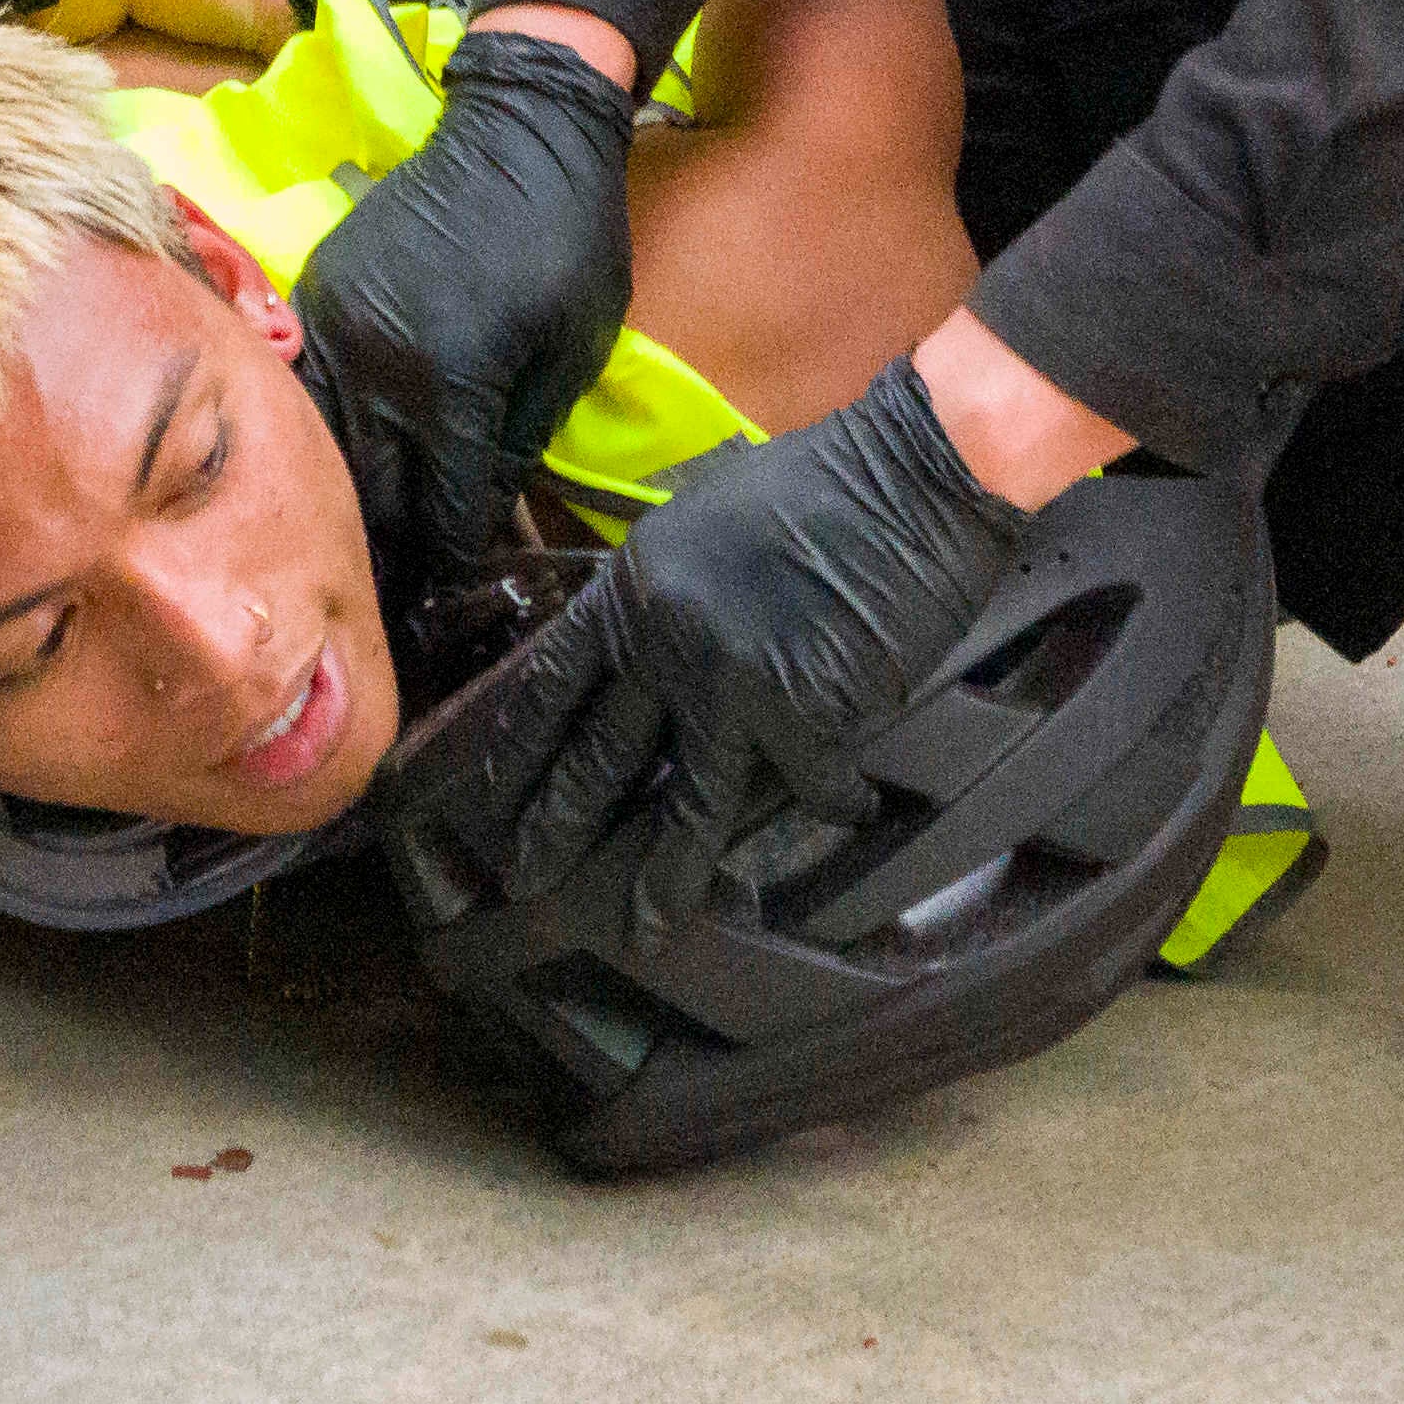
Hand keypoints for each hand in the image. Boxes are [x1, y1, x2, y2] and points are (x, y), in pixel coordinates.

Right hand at [291, 21, 641, 583]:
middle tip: (405, 580)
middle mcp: (377, 366)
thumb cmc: (569, 237)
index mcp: (451, 388)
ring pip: (322, 444)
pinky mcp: (316, 292)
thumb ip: (520, 439)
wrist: (519, 125)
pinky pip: (310, 385)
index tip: (459, 586)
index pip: (441, 513)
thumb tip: (482, 505)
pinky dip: (325, 426)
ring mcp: (334, 326)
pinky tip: (339, 451)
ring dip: (346, 491)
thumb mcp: (573, 351)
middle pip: (368, 495)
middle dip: (391, 545)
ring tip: (367, 529)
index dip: (454, 560)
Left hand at [390, 357, 1035, 944]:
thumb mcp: (704, 514)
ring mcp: (729, 683)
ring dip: (662, 878)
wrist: (911, 474)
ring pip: (684, 805)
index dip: (519, 745)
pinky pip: (805, 789)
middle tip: (526, 878)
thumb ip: (662, 584)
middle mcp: (665, 639)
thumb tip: (641, 639)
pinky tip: (846, 812)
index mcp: (635, 586)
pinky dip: (830, 804)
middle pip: (597, 755)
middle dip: (558, 827)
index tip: (492, 792)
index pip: (551, 680)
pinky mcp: (801, 715)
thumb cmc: (820, 484)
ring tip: (645, 928)